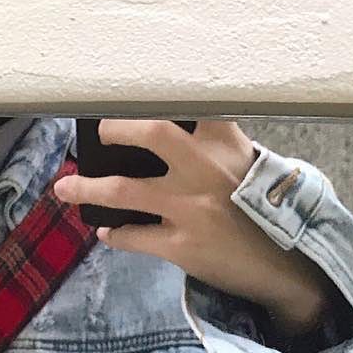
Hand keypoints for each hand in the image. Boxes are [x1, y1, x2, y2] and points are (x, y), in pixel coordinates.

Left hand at [53, 119, 338, 334]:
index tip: (134, 89)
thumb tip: (166, 133)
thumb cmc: (266, 210)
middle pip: (153, 133)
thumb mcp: (250, 165)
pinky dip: (116, 234)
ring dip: (88, 187)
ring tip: (64, 187)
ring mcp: (191, 209)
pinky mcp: (182, 246)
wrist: (288, 263)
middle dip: (117, 129)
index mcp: (226, 143)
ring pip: (126, 190)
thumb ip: (216, 146)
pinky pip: (134, 236)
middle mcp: (206, 169)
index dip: (158, 96)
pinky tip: (106, 231)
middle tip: (99, 132)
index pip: (190, 106)